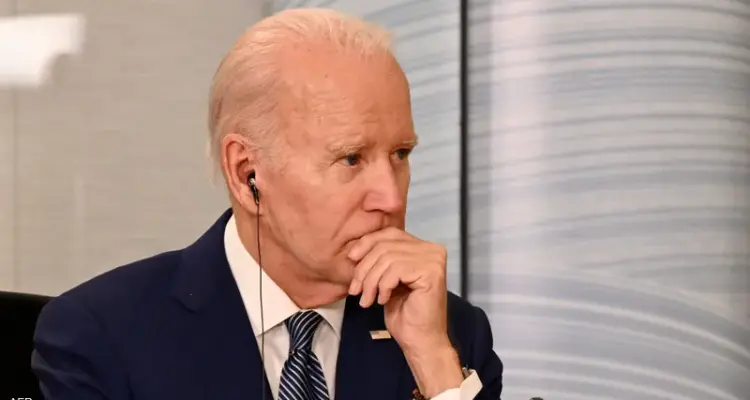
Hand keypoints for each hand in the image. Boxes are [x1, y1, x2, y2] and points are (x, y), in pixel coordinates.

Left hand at [347, 227, 462, 395]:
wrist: (419, 340)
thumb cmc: (404, 313)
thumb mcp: (386, 279)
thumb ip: (380, 259)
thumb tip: (354, 248)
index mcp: (423, 247)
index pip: (389, 233)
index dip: (367, 244)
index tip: (351, 260)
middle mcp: (432, 249)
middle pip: (386, 244)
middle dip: (364, 268)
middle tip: (356, 290)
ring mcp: (434, 259)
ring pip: (387, 257)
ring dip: (370, 281)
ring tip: (367, 299)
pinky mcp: (431, 272)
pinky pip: (395, 269)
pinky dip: (382, 286)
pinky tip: (383, 300)